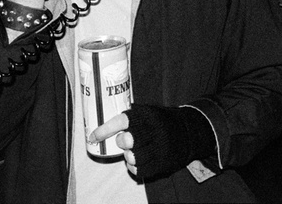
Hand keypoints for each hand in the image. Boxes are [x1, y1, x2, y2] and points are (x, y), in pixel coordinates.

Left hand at [89, 104, 214, 180]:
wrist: (189, 133)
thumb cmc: (163, 121)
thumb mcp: (150, 112)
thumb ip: (132, 117)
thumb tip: (104, 125)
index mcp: (148, 115)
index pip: (122, 120)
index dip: (105, 129)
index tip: (93, 136)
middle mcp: (154, 131)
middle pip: (127, 140)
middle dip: (121, 141)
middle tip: (125, 140)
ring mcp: (159, 148)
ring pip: (132, 157)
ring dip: (128, 156)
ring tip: (134, 150)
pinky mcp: (161, 163)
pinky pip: (139, 170)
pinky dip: (134, 166)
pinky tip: (139, 159)